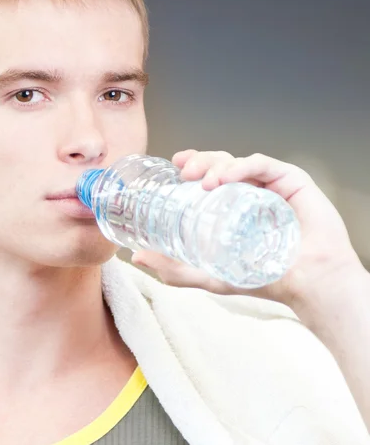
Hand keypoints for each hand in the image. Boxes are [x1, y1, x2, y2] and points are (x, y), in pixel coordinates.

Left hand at [131, 150, 363, 312]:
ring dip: (215, 164)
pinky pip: (262, 165)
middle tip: (183, 171)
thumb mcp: (209, 275)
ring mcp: (270, 185)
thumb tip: (137, 257)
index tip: (174, 164)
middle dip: (199, 161)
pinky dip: (241, 166)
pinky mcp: (291, 181)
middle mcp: (249, 191)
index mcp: (232, 204)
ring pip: (237, 160)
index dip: (192, 164)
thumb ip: (174, 269)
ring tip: (201, 181)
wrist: (307, 284)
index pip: (208, 175)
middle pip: (220, 163)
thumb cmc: (264, 278)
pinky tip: (225, 178)